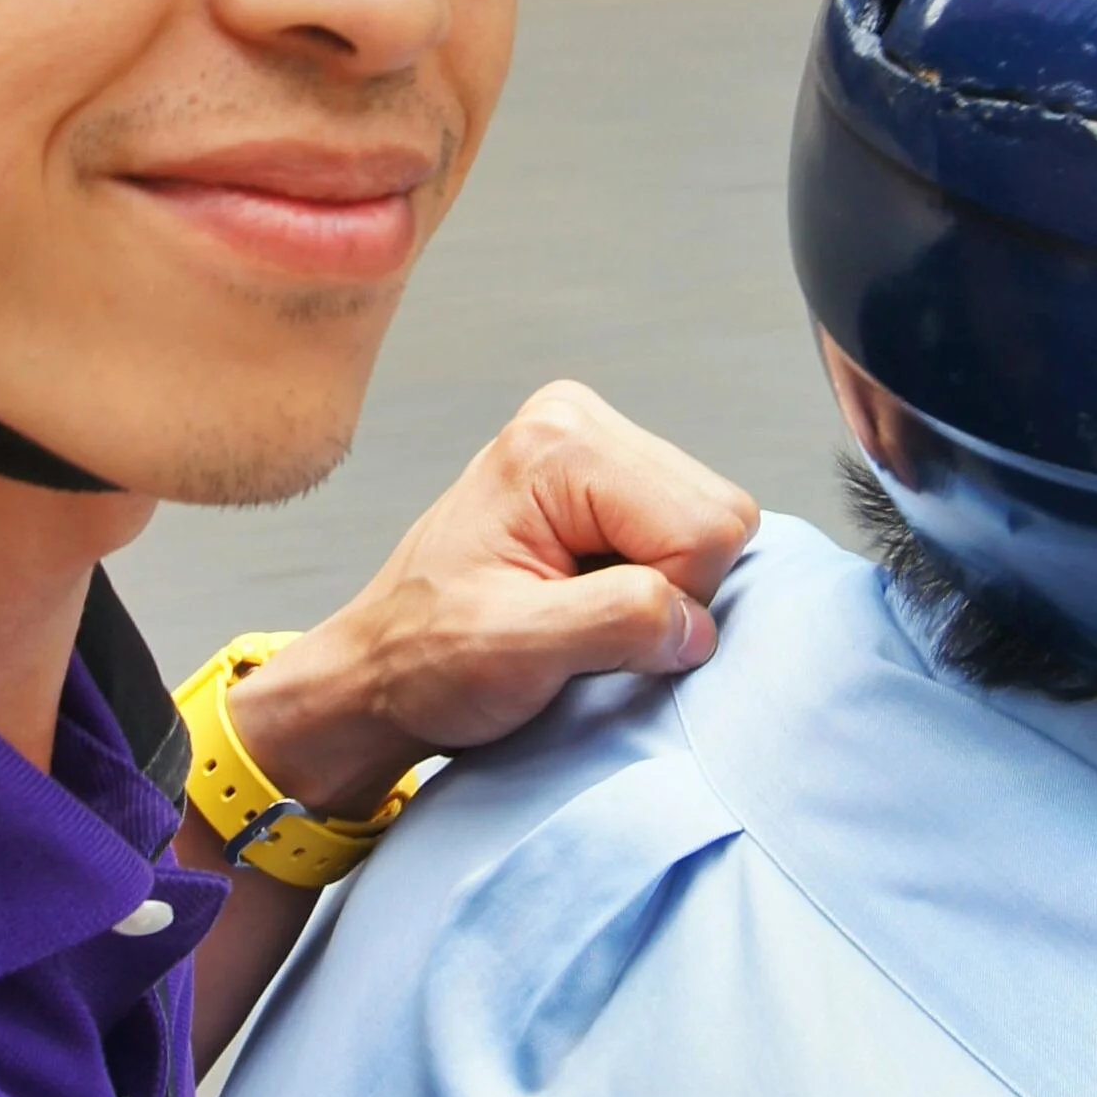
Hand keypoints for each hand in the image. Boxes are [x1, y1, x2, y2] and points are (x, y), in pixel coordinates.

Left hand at [230, 384, 759, 814]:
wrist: (378, 673)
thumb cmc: (424, 659)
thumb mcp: (514, 648)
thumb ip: (616, 621)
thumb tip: (696, 622)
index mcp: (560, 442)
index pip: (705, 526)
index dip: (669, 601)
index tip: (591, 634)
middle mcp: (579, 422)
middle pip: (718, 517)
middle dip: (669, 591)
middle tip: (582, 622)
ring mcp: (591, 447)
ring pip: (710, 528)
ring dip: (659, 590)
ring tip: (577, 610)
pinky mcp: (601, 483)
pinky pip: (685, 536)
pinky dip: (651, 584)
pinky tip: (587, 597)